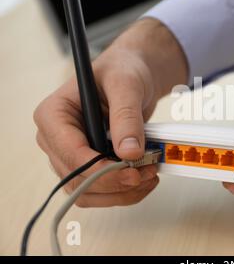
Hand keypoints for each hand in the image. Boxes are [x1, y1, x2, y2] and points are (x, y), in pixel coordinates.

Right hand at [34, 18, 186, 206]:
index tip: (131, 172)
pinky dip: (124, 192)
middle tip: (147, 173)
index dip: (99, 170)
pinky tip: (145, 179)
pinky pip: (100, 190)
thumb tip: (129, 153)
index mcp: (53, 114)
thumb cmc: (122, 70)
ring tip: (150, 175)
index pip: (69, 153)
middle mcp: (56, 138)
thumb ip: (126, 116)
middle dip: (115, 182)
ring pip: (87, 192)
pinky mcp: (88, 165)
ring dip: (121, 192)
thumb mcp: (126, 85)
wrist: (133, 75)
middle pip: (76, 179)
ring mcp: (71, 154)